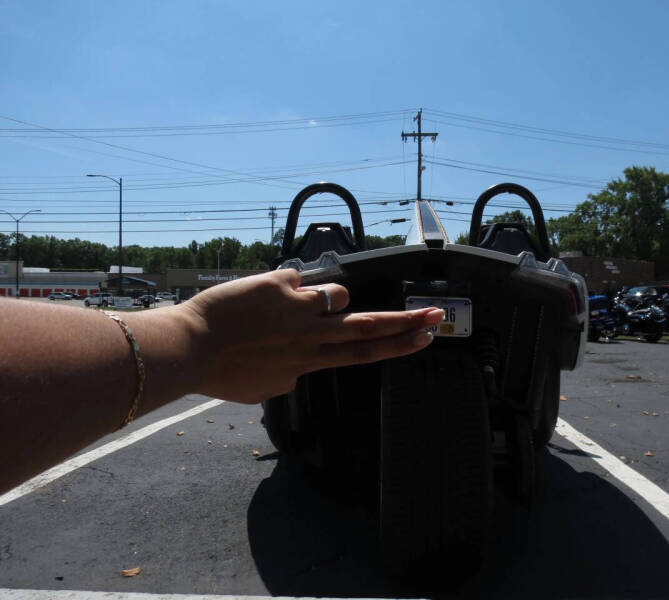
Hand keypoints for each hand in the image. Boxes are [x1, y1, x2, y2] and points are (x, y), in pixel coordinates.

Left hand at [179, 269, 442, 402]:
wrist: (189, 349)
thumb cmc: (220, 372)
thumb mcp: (263, 387)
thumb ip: (289, 375)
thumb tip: (300, 367)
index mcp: (309, 363)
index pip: (363, 355)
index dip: (397, 347)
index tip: (422, 340)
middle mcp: (313, 338)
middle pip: (370, 329)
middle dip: (406, 323)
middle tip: (435, 315)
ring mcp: (301, 311)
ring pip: (338, 295)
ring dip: (324, 298)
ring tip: (288, 309)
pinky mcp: (282, 288)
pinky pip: (298, 277)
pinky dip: (284, 284)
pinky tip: (258, 297)